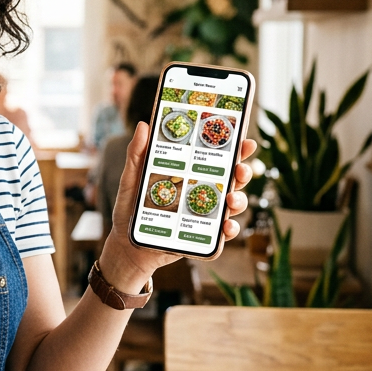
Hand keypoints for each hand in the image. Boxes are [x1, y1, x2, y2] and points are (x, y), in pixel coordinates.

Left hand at [100, 122, 256, 292]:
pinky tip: (225, 226)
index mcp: (190, 174)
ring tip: (230, 199)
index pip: (218, 158)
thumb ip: (137, 154)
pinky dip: (229, 231)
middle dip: (243, 173)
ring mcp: (205, 215)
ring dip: (238, 200)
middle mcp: (202, 193)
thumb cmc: (130, 208)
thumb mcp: (131, 179)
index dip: (236, 149)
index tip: (245, 141)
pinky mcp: (202, 238)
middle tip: (240, 170)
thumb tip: (143, 125)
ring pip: (232, 206)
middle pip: (232, 180)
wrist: (126, 245)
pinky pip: (221, 236)